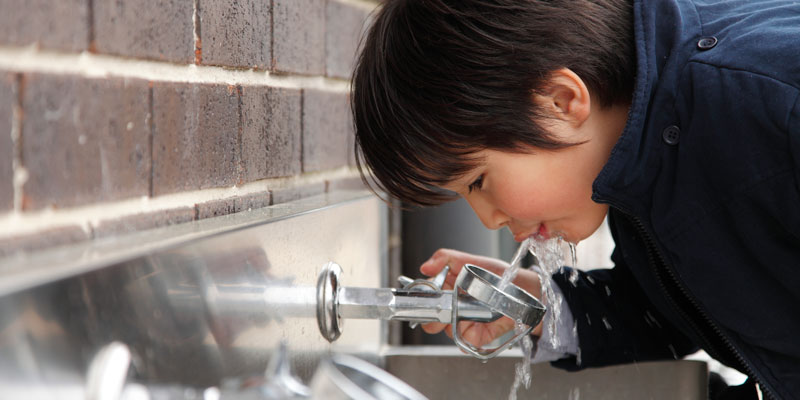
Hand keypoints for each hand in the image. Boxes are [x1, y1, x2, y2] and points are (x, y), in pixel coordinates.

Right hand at [419, 249, 543, 348]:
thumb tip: (425, 266)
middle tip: (443, 309)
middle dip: (432, 317)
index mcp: (447, 288)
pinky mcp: (476, 336)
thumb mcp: (473, 261)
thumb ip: (447, 259)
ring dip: (457, 323)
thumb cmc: (500, 275)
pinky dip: (470, 339)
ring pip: (447, 330)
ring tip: (473, 311)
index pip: (426, 295)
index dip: (423, 297)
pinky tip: (480, 327)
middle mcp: (452, 306)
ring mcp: (463, 322)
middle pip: (431, 318)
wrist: (527, 292)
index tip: (428, 296)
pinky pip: (465, 343)